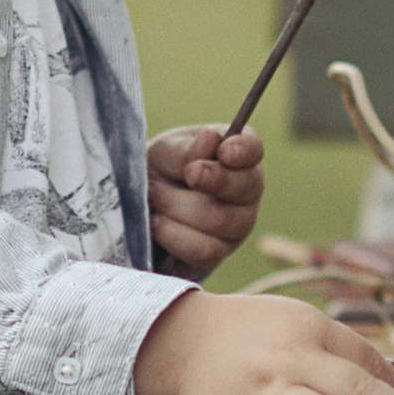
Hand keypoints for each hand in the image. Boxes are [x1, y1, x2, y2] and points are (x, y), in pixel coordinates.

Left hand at [146, 125, 262, 281]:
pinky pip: (204, 250)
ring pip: (220, 220)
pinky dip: (174, 235)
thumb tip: (210, 140)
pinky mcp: (217, 254)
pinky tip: (156, 222)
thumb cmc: (161, 170)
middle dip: (210, 179)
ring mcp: (236, 227)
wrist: (140, 207)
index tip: (225, 151)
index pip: (253, 149)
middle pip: (244, 187)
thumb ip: (186, 149)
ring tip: (154, 194)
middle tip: (185, 174)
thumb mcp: (166, 152)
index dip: (243, 150)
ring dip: (178, 206)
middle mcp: (246, 192)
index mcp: (238, 155)